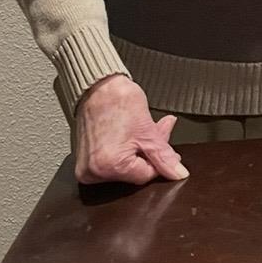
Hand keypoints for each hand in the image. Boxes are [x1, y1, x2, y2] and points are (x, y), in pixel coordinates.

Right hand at [73, 74, 188, 185]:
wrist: (97, 86)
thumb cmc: (118, 102)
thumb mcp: (148, 132)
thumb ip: (164, 157)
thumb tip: (178, 174)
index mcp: (108, 167)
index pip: (146, 176)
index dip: (160, 159)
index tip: (166, 146)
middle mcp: (93, 172)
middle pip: (134, 172)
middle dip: (149, 152)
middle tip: (158, 132)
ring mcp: (86, 168)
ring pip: (124, 167)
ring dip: (138, 149)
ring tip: (143, 130)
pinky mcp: (83, 161)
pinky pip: (110, 162)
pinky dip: (123, 150)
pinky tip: (130, 135)